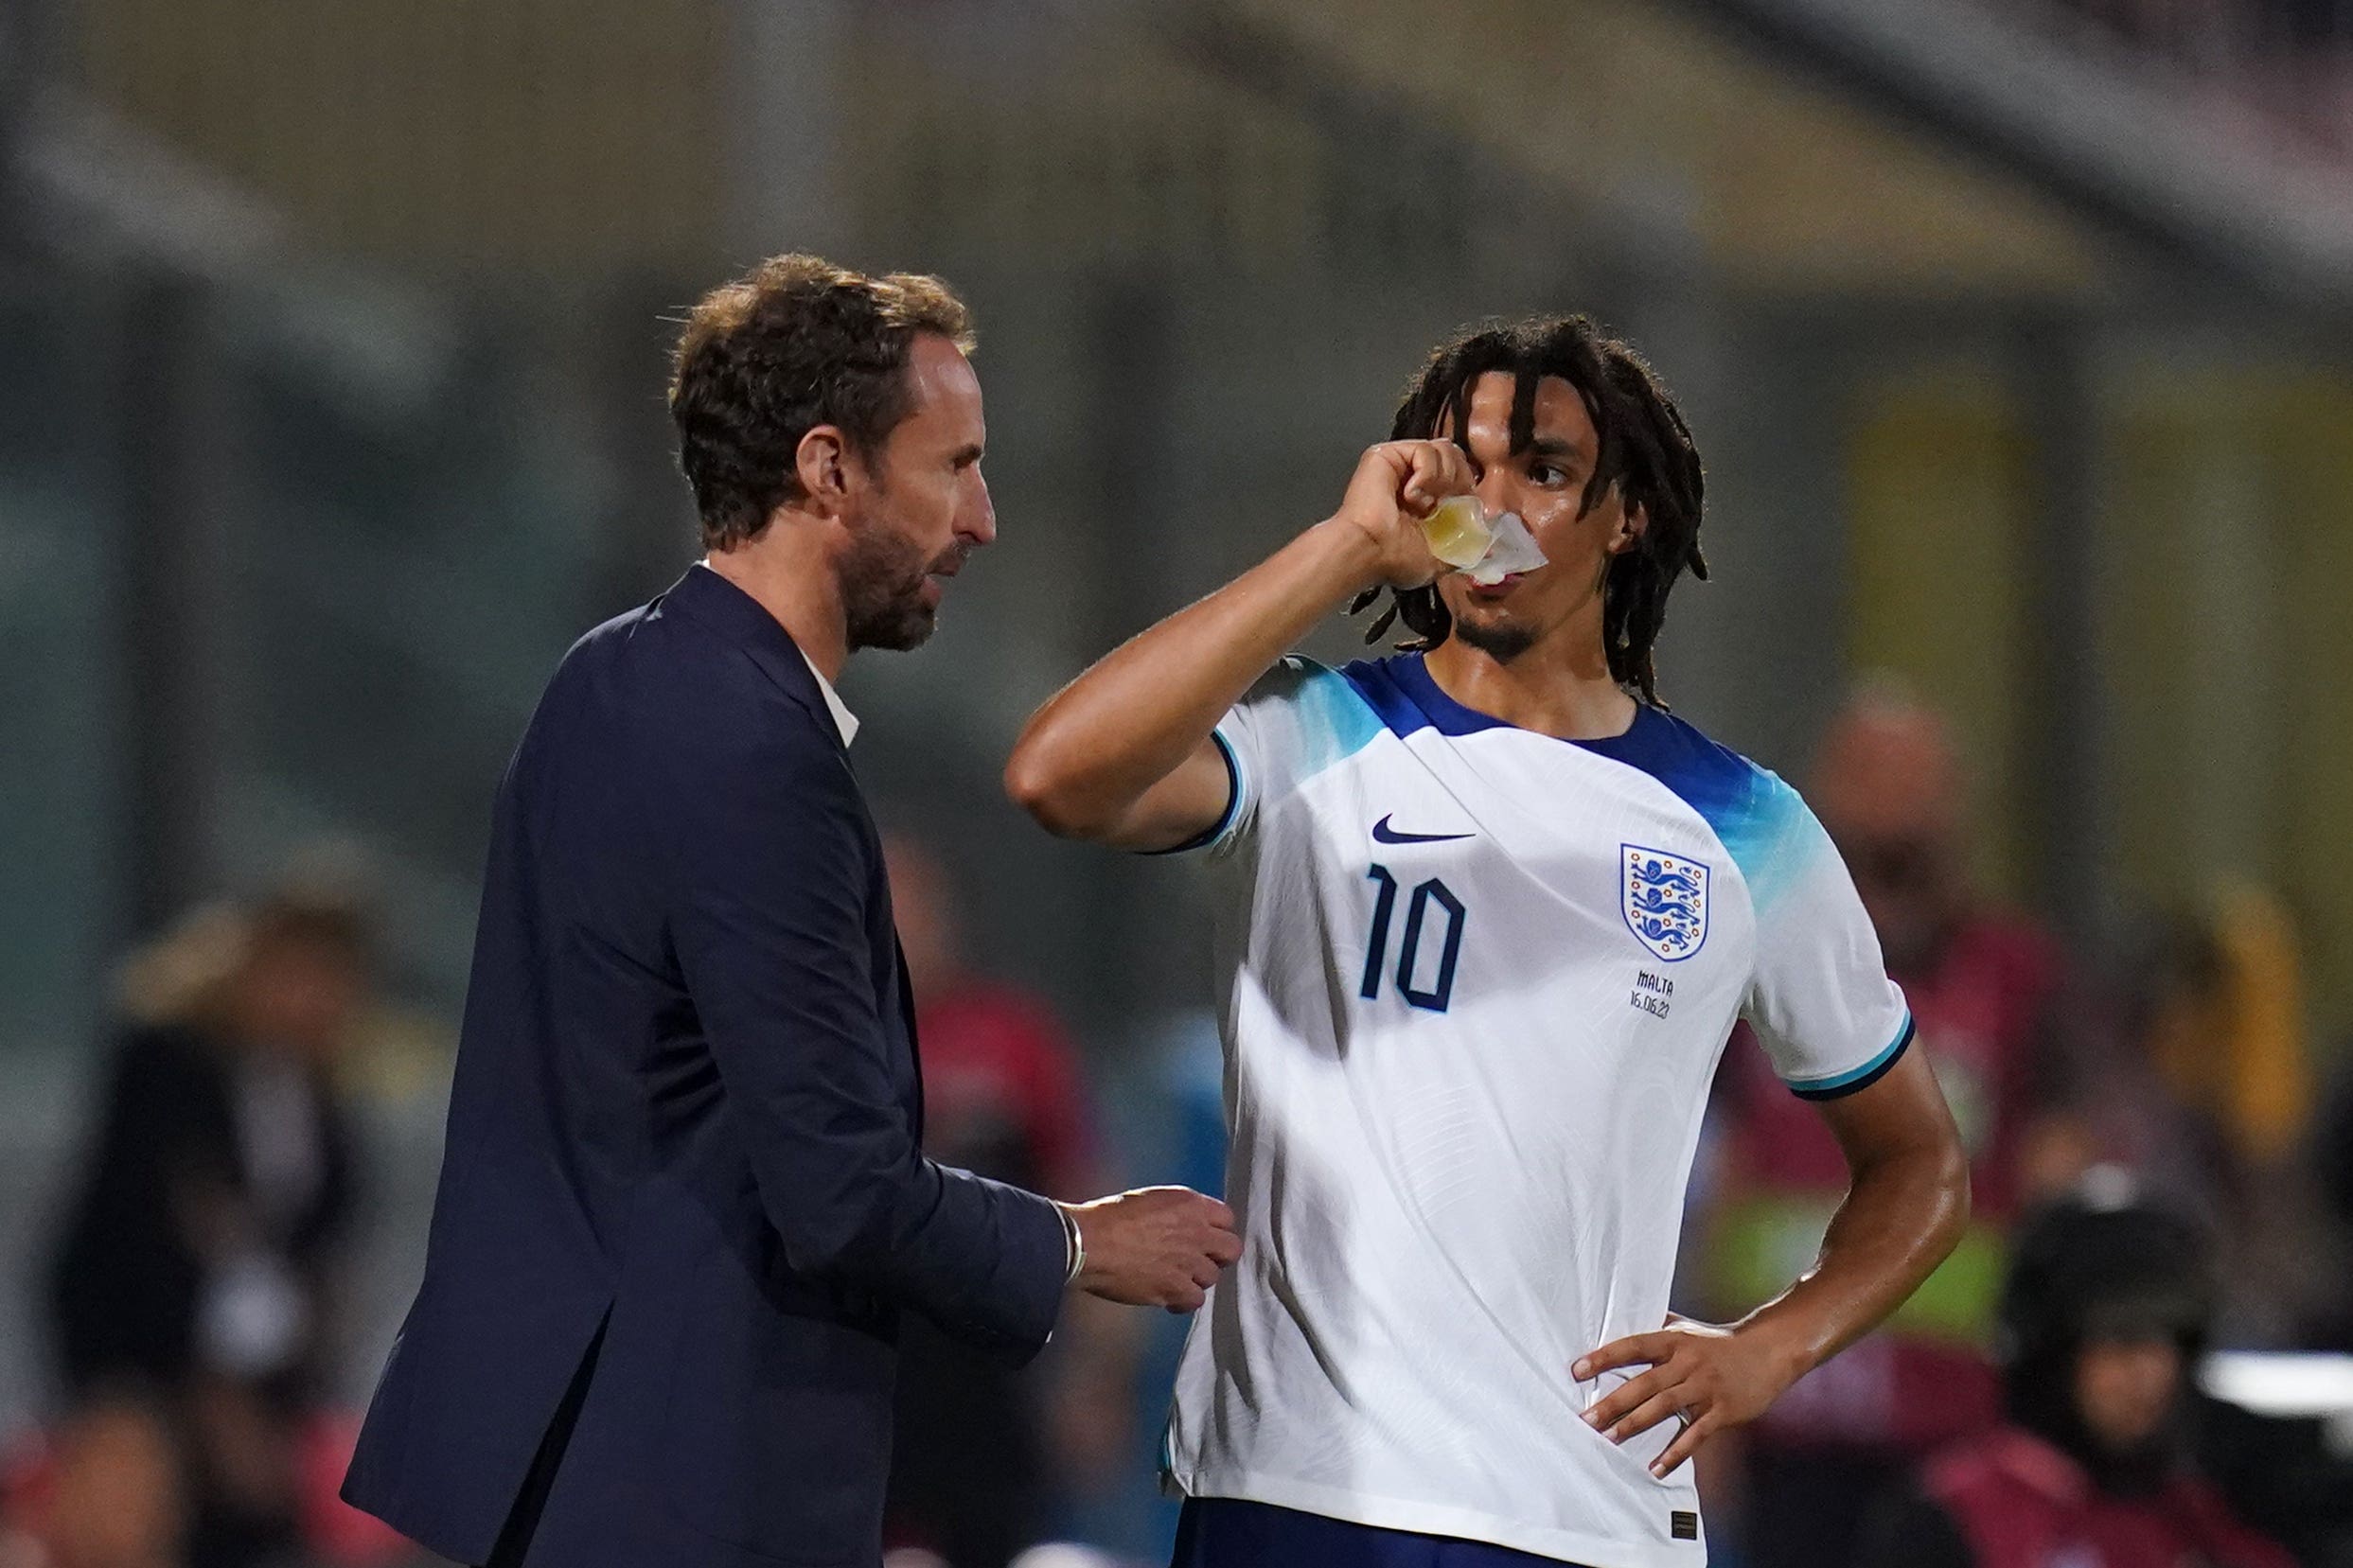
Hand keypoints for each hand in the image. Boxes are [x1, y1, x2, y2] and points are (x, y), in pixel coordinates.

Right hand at [1062, 1186, 1240, 1313]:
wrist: (1088, 1242)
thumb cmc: (1107, 1217)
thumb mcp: (1149, 1200)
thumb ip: (1175, 1212)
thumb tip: (1180, 1225)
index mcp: (1189, 1203)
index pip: (1226, 1219)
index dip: (1216, 1231)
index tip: (1204, 1240)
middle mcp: (1196, 1231)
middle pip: (1231, 1249)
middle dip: (1217, 1257)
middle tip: (1199, 1262)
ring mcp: (1188, 1261)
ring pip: (1212, 1277)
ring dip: (1195, 1280)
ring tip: (1175, 1280)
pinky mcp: (1176, 1287)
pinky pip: (1195, 1300)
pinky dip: (1183, 1302)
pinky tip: (1168, 1298)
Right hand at [1323, 440, 1476, 590]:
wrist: (1370, 552)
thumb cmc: (1395, 560)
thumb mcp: (1442, 559)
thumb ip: (1465, 547)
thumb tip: (1490, 544)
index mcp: (1427, 499)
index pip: (1461, 475)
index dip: (1467, 489)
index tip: (1458, 512)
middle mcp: (1414, 478)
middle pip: (1456, 456)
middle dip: (1459, 482)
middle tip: (1442, 507)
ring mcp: (1401, 464)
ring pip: (1445, 449)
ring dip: (1442, 479)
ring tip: (1423, 502)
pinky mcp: (1387, 454)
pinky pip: (1426, 449)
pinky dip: (1426, 474)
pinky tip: (1411, 495)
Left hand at [1574, 1316, 1808, 1477]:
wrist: (1769, 1352)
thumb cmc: (1719, 1342)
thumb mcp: (1687, 1330)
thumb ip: (1657, 1330)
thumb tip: (1621, 1319)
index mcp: (1675, 1341)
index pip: (1633, 1347)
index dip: (1605, 1357)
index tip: (1577, 1369)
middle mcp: (1688, 1363)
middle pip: (1645, 1383)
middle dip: (1613, 1402)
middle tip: (1586, 1418)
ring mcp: (1706, 1387)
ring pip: (1665, 1407)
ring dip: (1635, 1425)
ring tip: (1610, 1439)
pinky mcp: (1722, 1411)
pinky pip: (1695, 1435)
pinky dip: (1675, 1453)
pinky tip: (1656, 1468)